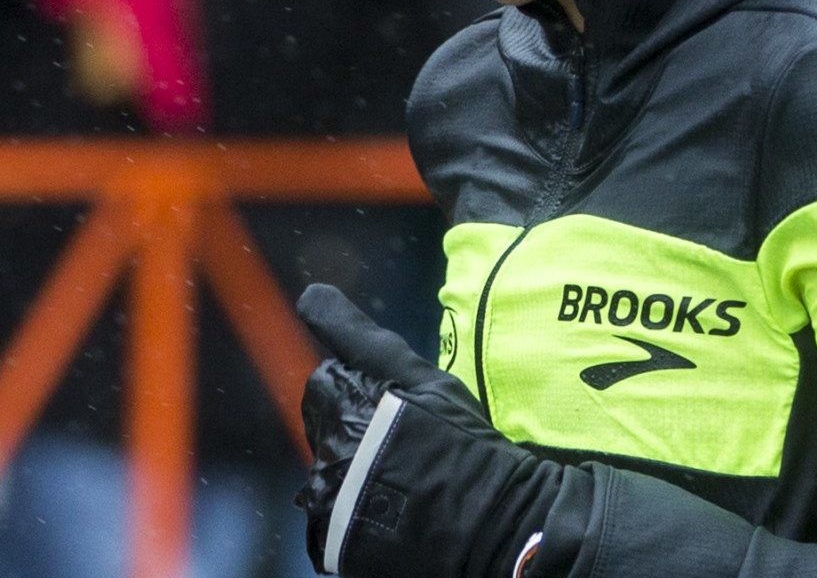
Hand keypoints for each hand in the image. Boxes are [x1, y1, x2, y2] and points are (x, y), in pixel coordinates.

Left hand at [295, 284, 553, 576]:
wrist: (486, 518)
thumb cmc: (458, 437)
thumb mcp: (418, 375)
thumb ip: (357, 336)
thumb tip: (308, 294)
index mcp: (339, 406)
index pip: (326, 381)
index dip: (362, 388)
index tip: (394, 404)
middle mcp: (324, 456)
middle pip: (325, 425)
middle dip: (354, 426)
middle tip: (403, 440)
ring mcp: (327, 503)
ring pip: (329, 469)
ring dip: (355, 467)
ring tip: (404, 475)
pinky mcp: (333, 542)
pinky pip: (331, 515)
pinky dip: (354, 508)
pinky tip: (392, 505)